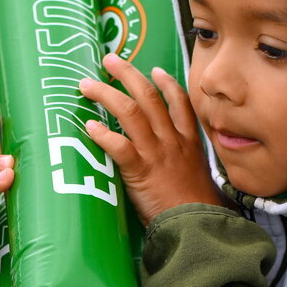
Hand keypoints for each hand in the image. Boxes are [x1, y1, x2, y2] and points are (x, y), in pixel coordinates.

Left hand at [79, 53, 225, 227]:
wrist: (198, 226)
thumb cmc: (197, 208)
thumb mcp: (198, 178)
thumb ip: (184, 164)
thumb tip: (171, 164)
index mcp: (189, 142)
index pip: (180, 103)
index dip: (167, 83)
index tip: (155, 70)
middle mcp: (172, 141)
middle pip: (149, 97)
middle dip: (128, 74)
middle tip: (110, 60)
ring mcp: (156, 153)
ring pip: (130, 113)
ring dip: (106, 95)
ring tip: (87, 85)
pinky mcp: (141, 171)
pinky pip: (119, 146)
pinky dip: (103, 135)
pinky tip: (89, 127)